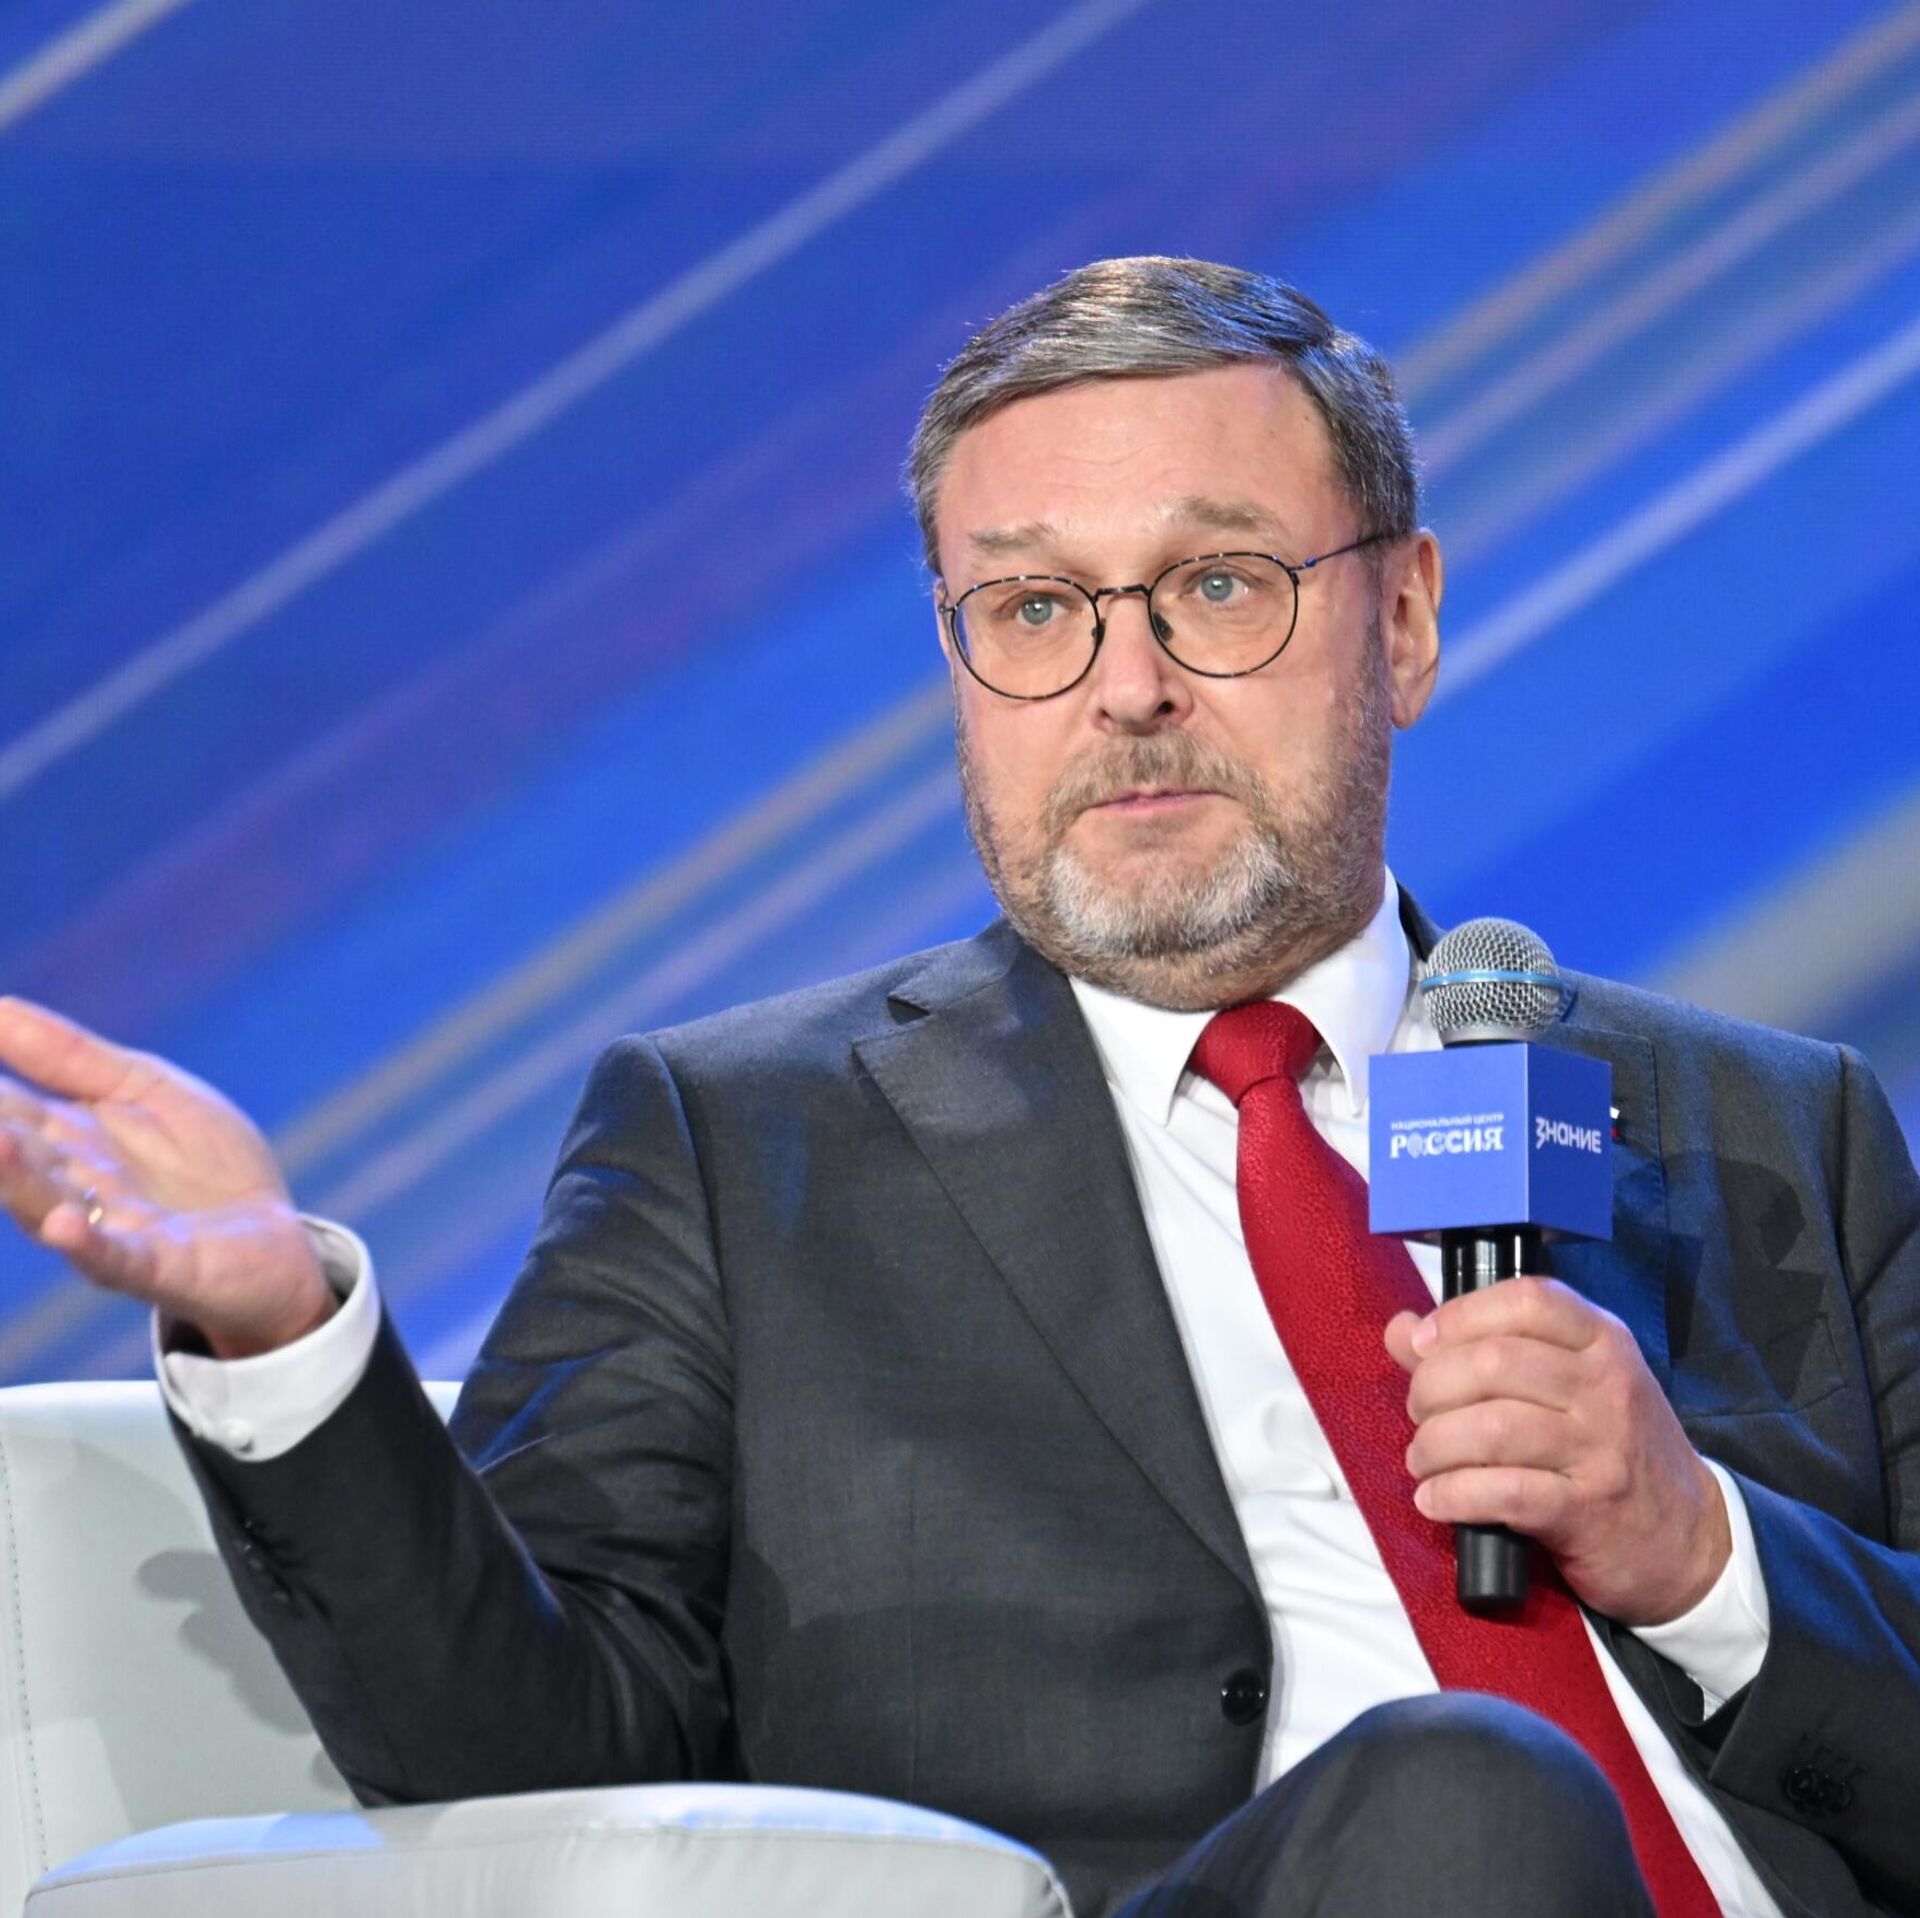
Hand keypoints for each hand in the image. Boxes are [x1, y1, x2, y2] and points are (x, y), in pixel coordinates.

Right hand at [0, 996, 334, 1358]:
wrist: (276, 1239)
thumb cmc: (205, 1164)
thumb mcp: (147, 1090)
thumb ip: (74, 1059)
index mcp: (66, 1139)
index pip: (5, 1107)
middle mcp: (73, 1187)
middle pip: (15, 1157)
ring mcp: (111, 1231)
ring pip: (49, 1207)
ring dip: (17, 1179)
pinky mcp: (160, 1267)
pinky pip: (116, 1259)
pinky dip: (87, 1246)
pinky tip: (62, 1225)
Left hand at [1383, 1277, 1730, 1625]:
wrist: (1688, 1538)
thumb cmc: (1610, 1447)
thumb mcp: (1566, 1384)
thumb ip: (1482, 1349)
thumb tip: (1402, 1330)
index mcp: (1602, 1341)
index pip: (1527, 1300)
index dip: (1461, 1315)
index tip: (1424, 1343)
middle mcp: (1606, 1387)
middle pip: (1493, 1363)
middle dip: (1432, 1387)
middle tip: (1419, 1413)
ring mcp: (1601, 1449)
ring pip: (1492, 1428)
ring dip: (1434, 1445)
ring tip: (1423, 1460)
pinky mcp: (1587, 1511)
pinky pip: (1502, 1492)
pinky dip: (1453, 1494)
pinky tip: (1435, 1499)